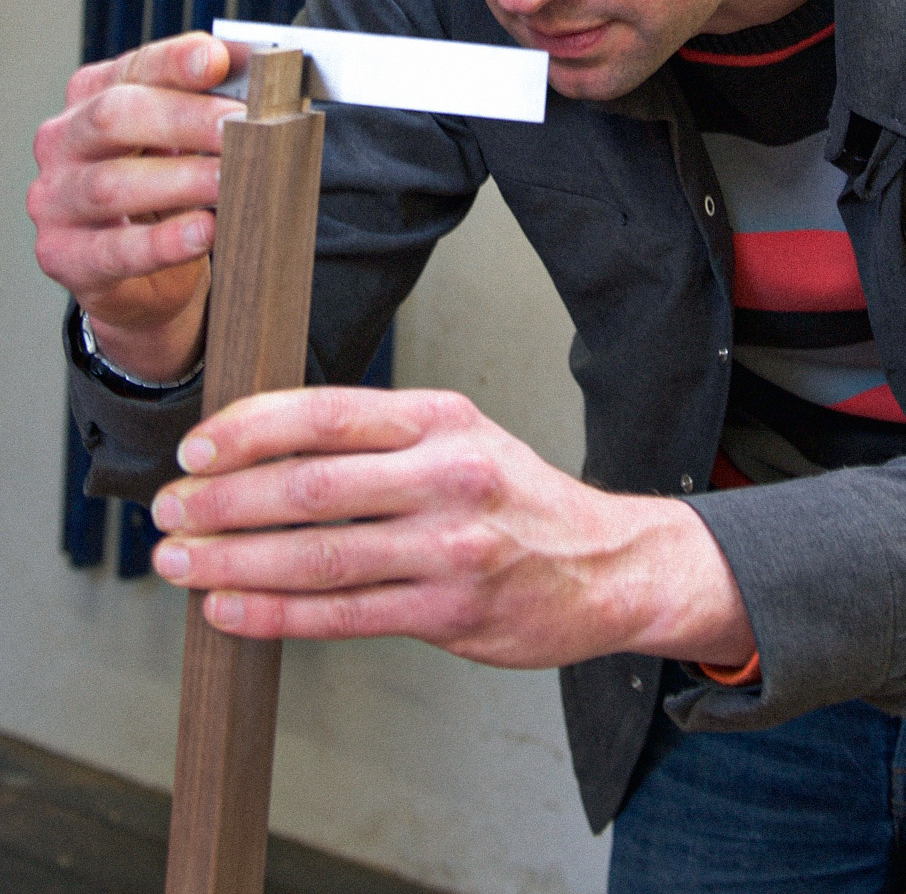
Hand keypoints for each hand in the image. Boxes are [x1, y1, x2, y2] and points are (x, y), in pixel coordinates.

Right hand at [29, 33, 248, 380]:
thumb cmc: (170, 190)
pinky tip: (205, 231)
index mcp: (93, 97)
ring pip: (111, 184)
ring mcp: (56, 200)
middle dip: (184, 118)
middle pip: (114, 117)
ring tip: (234, 180)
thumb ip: (213, 106)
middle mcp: (63, 142)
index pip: (133, 68)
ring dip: (182, 180)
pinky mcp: (66, 255)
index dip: (175, 61)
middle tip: (242, 126)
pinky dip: (164, 242)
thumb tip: (263, 75)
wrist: (147, 273)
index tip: (218, 61)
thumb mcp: (188, 141)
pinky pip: (115, 250)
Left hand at [148, 386, 755, 670]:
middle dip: (222, 500)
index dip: (248, 429)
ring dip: (231, 561)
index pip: (329, 414)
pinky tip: (228, 609)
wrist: (610, 566)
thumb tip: (259, 449)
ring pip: (318, 556)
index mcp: (448, 420)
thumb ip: (378, 440)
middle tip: (170, 509)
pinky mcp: (451, 614)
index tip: (195, 448)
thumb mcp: (464, 440)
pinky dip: (273, 614)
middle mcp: (452, 477)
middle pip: (311, 486)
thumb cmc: (520, 501)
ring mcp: (454, 548)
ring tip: (179, 561)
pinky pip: (342, 616)